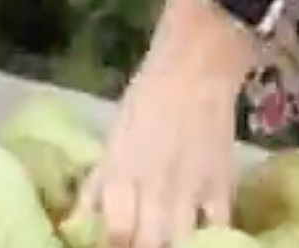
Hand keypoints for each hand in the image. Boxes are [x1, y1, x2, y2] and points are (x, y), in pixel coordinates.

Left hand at [77, 0, 258, 247]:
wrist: (195, 68)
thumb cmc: (147, 98)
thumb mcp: (113, 138)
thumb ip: (98, 183)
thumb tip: (76, 219)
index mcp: (120, 171)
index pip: (114, 230)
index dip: (111, 247)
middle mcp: (152, 185)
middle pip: (146, 242)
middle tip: (136, 247)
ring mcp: (189, 188)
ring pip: (179, 241)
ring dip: (169, 247)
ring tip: (163, 243)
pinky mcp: (222, 186)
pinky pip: (217, 228)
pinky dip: (206, 240)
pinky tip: (198, 241)